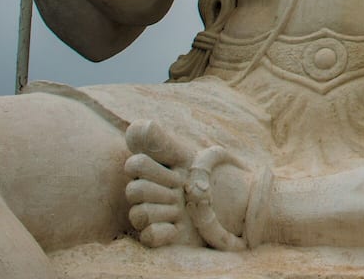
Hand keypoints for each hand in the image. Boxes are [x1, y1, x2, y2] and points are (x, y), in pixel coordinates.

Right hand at [123, 120, 257, 250]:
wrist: (228, 203)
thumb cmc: (202, 176)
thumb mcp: (185, 156)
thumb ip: (161, 141)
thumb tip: (141, 125)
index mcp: (148, 171)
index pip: (135, 164)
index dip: (159, 170)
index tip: (180, 172)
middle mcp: (143, 194)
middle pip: (134, 191)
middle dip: (165, 191)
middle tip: (183, 192)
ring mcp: (149, 216)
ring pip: (139, 214)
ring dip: (167, 211)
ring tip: (182, 210)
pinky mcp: (157, 237)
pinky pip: (147, 236)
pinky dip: (164, 232)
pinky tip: (177, 227)